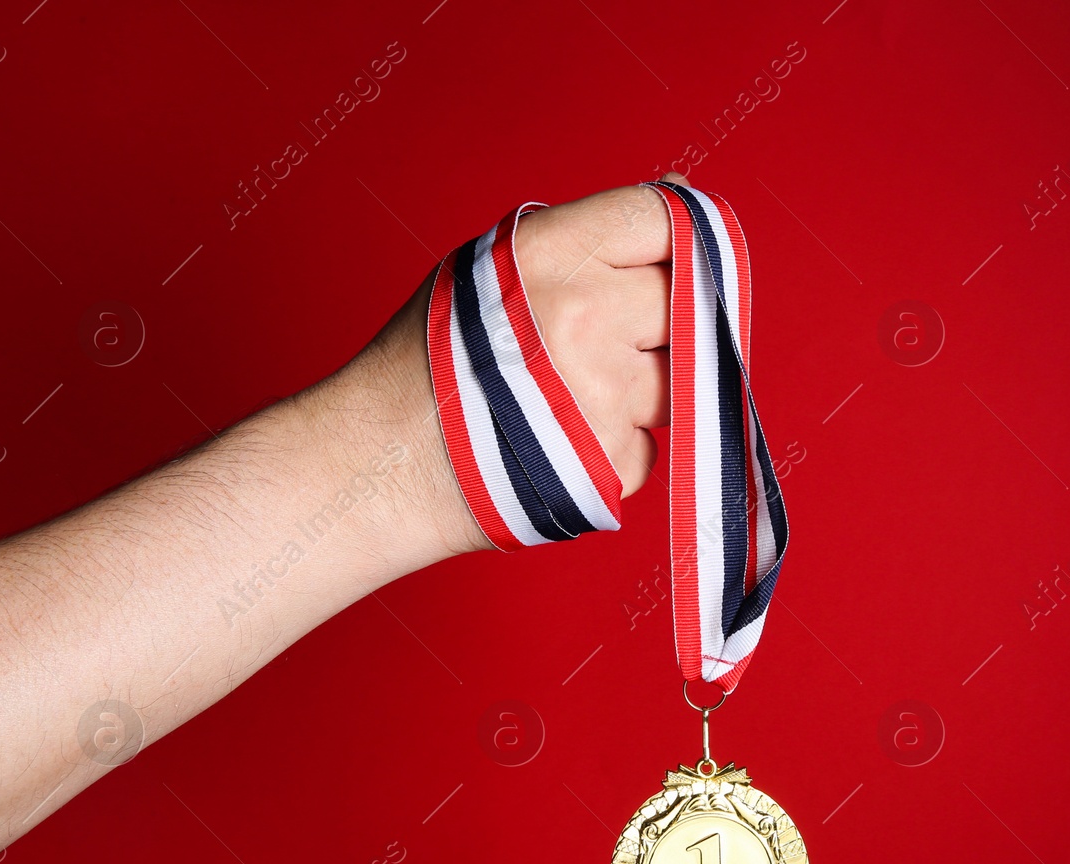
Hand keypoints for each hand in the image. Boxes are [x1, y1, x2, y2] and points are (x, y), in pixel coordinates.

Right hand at [332, 175, 684, 557]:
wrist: (383, 461)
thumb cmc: (433, 357)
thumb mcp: (493, 263)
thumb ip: (590, 234)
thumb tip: (681, 195)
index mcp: (553, 253)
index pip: (661, 220)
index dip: (681, 236)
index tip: (676, 257)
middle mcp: (585, 317)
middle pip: (686, 300)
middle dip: (659, 319)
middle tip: (609, 337)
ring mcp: (604, 394)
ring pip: (682, 376)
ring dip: (645, 385)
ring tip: (575, 391)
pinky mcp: (613, 461)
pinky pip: (653, 441)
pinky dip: (621, 444)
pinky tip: (566, 438)